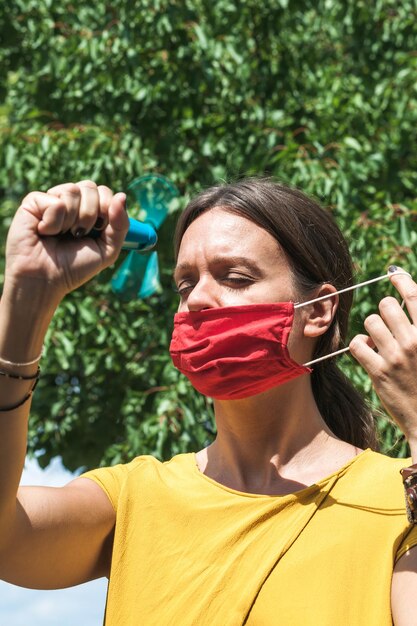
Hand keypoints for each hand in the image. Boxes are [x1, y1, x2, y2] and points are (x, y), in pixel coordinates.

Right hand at [5, 180, 128, 303]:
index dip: (106, 208)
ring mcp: (51, 199)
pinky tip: (44, 232)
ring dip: (71, 221)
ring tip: (60, 235)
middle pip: (90, 187)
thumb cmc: (74, 267)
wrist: (45, 280)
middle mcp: (70, 201)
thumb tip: (122, 196)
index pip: (104, 191)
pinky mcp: (33, 202)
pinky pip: (55, 202)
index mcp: (88, 209)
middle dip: (90, 215)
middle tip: (78, 235)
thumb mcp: (107, 250)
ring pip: (72, 190)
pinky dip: (53, 223)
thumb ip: (120, 225)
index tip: (99, 229)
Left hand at [350, 269, 416, 445]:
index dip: (402, 282)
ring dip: (372, 329)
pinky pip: (358, 345)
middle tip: (388, 323)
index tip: (394, 276)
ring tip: (379, 340)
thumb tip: (409, 303)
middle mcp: (415, 341)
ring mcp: (396, 356)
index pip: (415, 296)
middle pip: (387, 305)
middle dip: (385, 311)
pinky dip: (360, 346)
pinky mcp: (379, 372)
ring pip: (371, 322)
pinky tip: (368, 353)